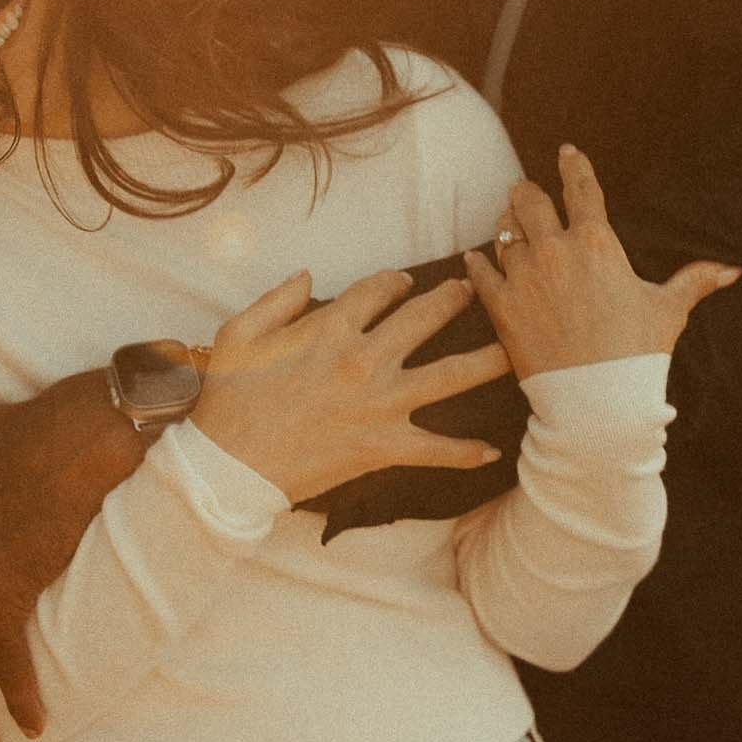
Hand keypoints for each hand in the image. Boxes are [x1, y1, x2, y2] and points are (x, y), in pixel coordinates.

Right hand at [189, 268, 512, 503]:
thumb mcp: (237, 334)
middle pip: (423, 318)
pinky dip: (463, 452)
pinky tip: (491, 451)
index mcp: (330, 329)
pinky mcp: (383, 446)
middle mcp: (364, 359)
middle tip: (474, 290)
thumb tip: (307, 275)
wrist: (230, 465)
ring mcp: (379, 404)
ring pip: (448, 375)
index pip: (376, 290)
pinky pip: (433, 449)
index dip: (395, 280)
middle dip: (453, 299)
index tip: (406, 280)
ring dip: (486, 359)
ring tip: (513, 348)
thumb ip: (275, 299)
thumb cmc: (228, 400)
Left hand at [466, 144, 739, 375]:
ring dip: (505, 225)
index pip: (582, 189)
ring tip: (506, 223)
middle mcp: (555, 251)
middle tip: (524, 191)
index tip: (567, 152)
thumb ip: (694, 281)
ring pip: (503, 233)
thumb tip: (732, 269)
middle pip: (530, 201)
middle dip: (527, 193)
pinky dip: (477, 263)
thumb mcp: (668, 310)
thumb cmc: (636, 354)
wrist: (596, 400)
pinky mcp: (501, 306)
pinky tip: (474, 258)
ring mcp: (524, 277)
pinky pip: (480, 272)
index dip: (574, 165)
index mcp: (596, 243)